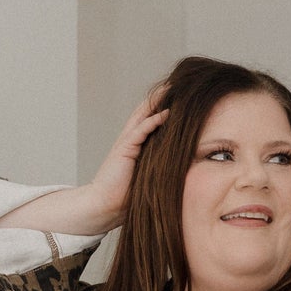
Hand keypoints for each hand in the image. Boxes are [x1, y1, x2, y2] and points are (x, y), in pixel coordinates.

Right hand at [83, 85, 171, 228]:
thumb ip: (161, 168)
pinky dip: (153, 120)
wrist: (105, 206)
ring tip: (174, 89)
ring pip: (143, 115)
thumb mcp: (149, 178)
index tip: (182, 97)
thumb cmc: (127, 198)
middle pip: (146, 110)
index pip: (151, 118)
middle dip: (161, 96)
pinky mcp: (124, 149)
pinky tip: (166, 113)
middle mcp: (131, 139)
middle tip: (180, 83)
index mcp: (136, 144)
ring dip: (158, 101)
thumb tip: (185, 169)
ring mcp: (126, 142)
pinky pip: (140, 130)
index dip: (164, 106)